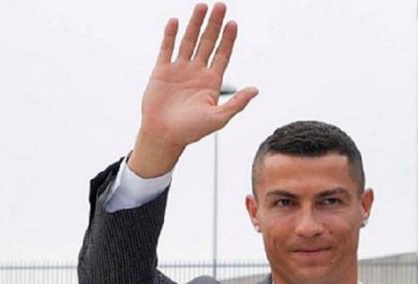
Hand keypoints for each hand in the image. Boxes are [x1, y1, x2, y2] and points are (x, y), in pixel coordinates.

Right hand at [128, 3, 256, 177]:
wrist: (163, 136)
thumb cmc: (191, 132)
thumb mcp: (218, 118)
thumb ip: (236, 103)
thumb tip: (255, 90)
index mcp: (211, 82)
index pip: (222, 54)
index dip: (228, 39)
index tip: (233, 23)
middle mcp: (196, 72)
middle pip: (208, 42)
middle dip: (214, 24)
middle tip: (221, 6)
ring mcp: (179, 70)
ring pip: (189, 41)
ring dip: (195, 24)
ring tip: (202, 6)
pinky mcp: (162, 71)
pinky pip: (167, 48)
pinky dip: (171, 35)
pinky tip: (176, 21)